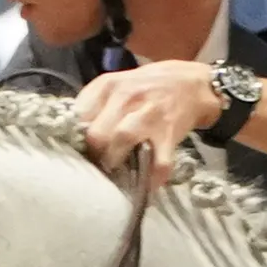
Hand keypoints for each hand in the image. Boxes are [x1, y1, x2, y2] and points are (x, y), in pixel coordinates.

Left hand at [74, 58, 223, 189]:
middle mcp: (126, 97)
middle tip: (101, 161)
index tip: (83, 147)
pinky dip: (152, 177)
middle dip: (96, 153)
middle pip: (96, 133)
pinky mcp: (168, 134)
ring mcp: (148, 115)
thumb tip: (75, 133)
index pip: (79, 117)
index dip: (78, 137)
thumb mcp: (116, 85)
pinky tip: (147, 183)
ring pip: (121, 140)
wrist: (191, 84)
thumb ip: (96, 105)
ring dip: (116, 161)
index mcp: (107, 86)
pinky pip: (158, 162)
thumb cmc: (147, 87)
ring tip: (117, 170)